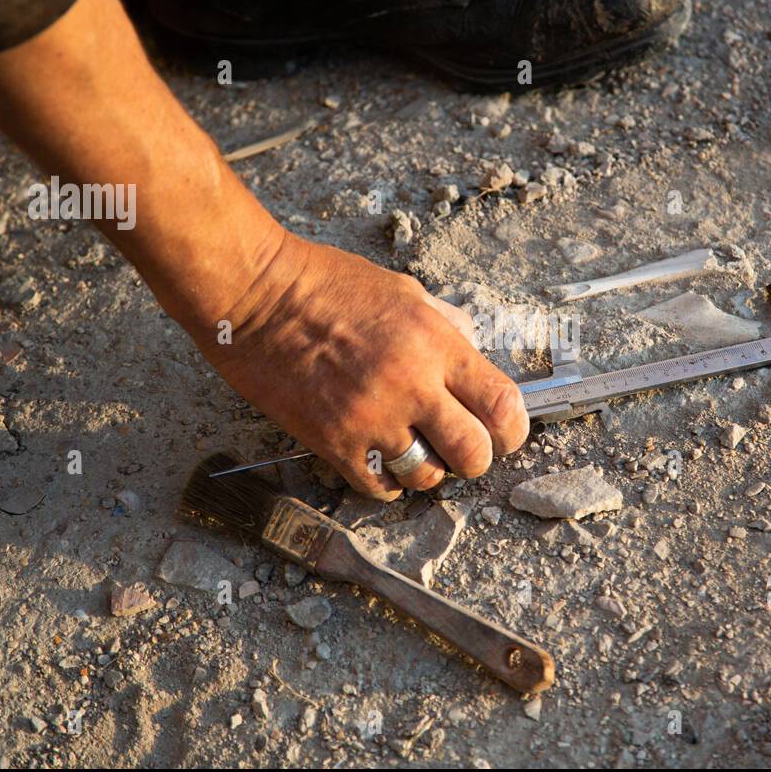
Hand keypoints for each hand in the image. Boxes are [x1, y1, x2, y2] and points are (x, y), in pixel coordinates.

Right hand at [194, 229, 529, 498]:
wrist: (256, 295)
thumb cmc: (327, 284)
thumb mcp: (404, 291)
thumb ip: (446, 327)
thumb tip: (474, 353)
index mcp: (436, 343)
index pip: (503, 405)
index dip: (514, 430)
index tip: (506, 434)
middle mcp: (410, 384)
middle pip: (473, 453)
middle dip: (475, 458)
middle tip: (462, 451)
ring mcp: (370, 417)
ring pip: (425, 476)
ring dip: (427, 470)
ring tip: (413, 451)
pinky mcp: (332, 441)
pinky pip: (377, 487)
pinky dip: (385, 482)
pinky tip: (380, 461)